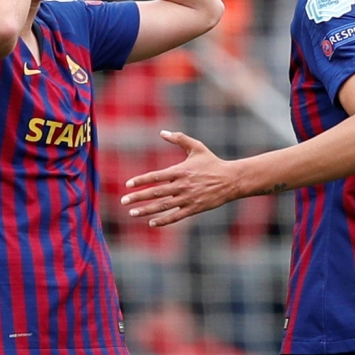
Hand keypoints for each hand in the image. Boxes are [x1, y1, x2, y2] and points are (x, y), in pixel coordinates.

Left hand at [121, 131, 240, 226]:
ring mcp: (188, 198)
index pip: (155, 176)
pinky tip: (152, 222)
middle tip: (123, 201)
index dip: (141, 180)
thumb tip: (162, 132)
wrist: (231, 180)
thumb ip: (179, 138)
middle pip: (155, 193)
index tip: (128, 184)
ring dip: (146, 210)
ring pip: (163, 206)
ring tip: (132, 213)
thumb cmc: (212, 162)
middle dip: (137, 197)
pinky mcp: (194, 208)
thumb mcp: (196, 147)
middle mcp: (182, 185)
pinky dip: (163, 220)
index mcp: (180, 171)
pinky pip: (176, 216)